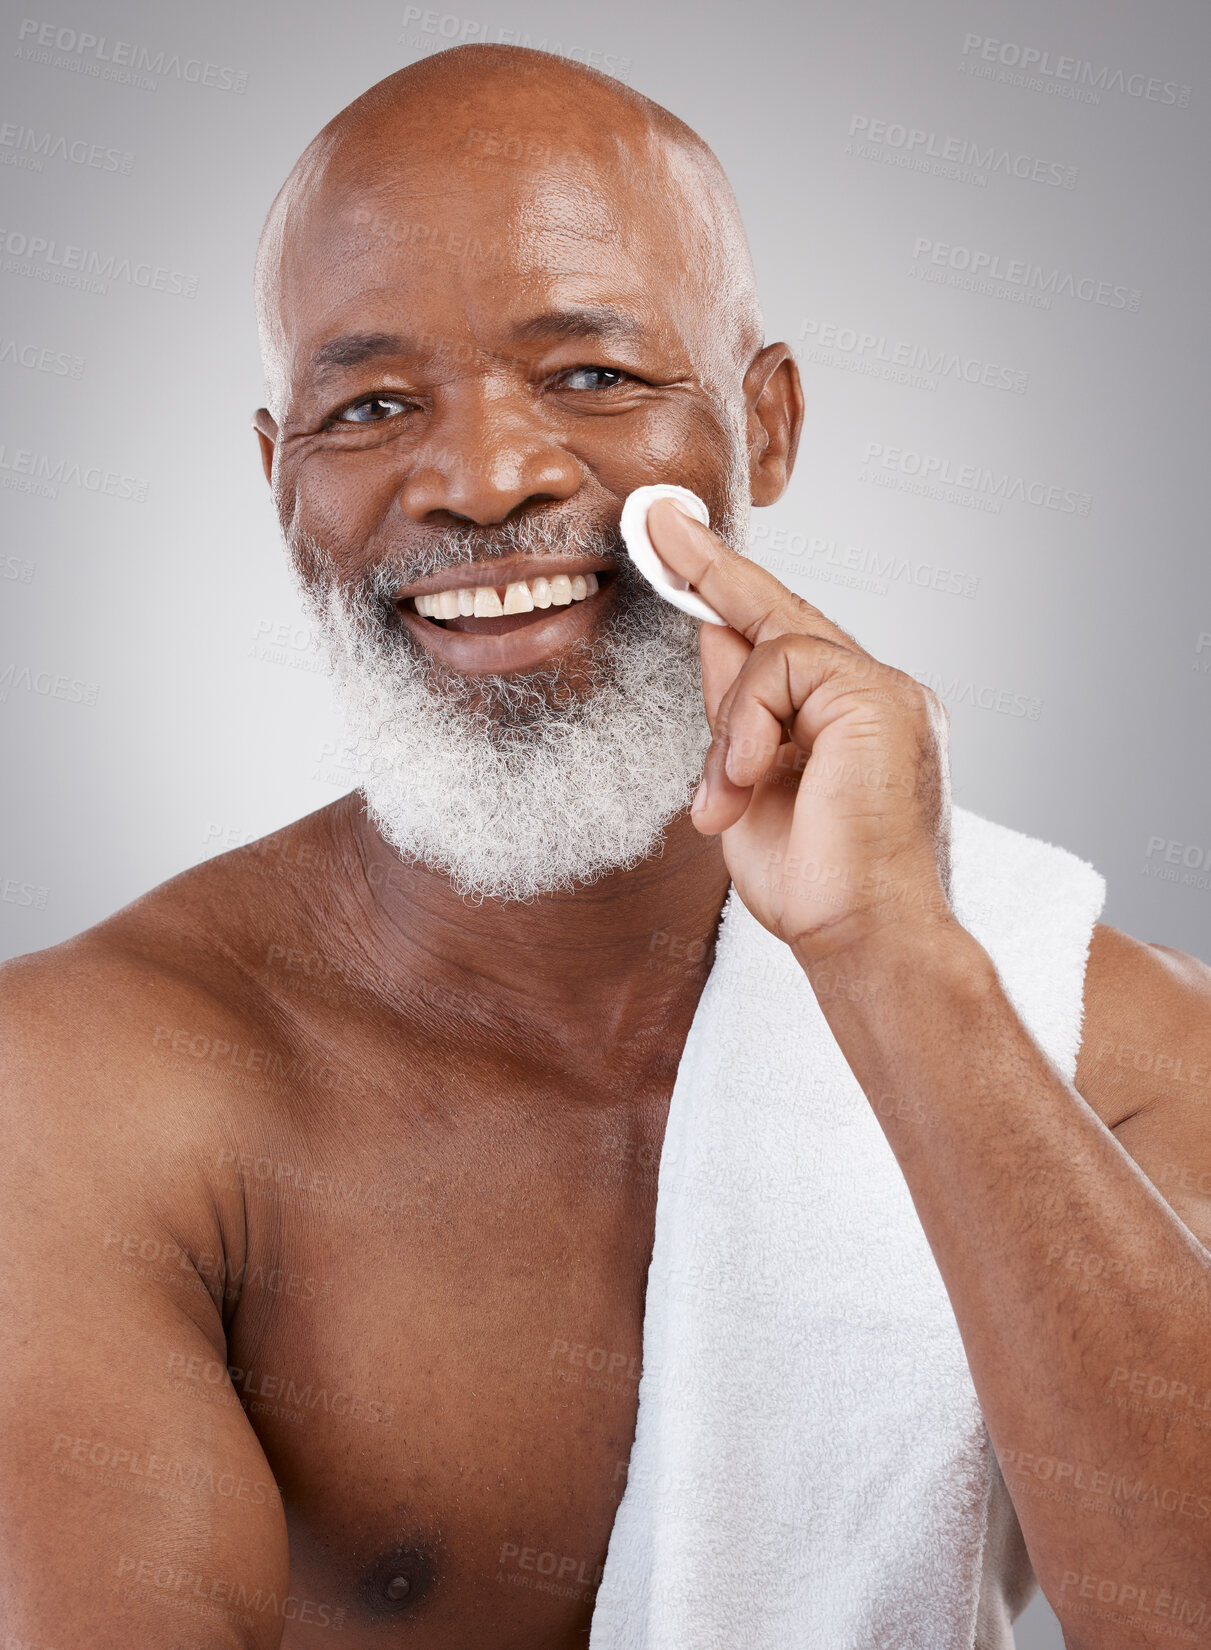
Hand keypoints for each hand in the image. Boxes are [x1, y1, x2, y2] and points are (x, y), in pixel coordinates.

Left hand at [647, 498, 955, 963]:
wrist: (865, 940)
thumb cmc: (815, 887)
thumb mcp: (747, 786)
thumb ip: (738, 716)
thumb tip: (710, 638)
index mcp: (849, 720)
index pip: (781, 641)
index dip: (726, 590)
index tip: (677, 543)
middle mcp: (877, 694)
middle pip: (781, 615)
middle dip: (712, 568)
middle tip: (657, 518)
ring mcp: (888, 691)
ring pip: (774, 645)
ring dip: (730, 728)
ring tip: (726, 799)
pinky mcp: (882, 695)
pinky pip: (786, 665)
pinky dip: (749, 724)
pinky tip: (748, 781)